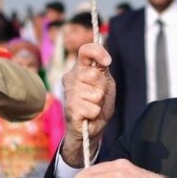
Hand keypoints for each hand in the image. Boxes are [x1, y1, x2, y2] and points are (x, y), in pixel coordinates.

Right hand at [61, 42, 115, 166]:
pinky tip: (88, 115)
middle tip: (98, 96)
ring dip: (98, 102)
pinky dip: (95, 113)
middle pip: (94, 74)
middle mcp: (71, 77)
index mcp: (80, 68)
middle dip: (102, 87)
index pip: (85, 51)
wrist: (92, 126)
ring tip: (92, 106)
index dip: (97, 52)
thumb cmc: (98, 103)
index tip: (107, 62)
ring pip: (95, 93)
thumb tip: (104, 61)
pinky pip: (92, 108)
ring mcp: (69, 92)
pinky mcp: (70, 108)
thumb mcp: (106, 83)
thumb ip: (103, 70)